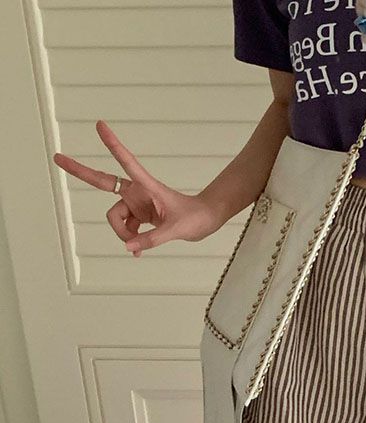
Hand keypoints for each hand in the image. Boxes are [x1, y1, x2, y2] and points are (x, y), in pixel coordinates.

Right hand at [53, 120, 224, 256]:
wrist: (205, 221)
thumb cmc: (195, 218)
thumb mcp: (176, 230)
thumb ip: (152, 239)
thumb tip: (128, 247)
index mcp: (146, 185)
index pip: (126, 161)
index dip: (112, 144)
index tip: (99, 125)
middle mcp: (137, 192)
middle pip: (103, 183)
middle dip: (81, 172)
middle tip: (57, 157)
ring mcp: (136, 204)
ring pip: (115, 219)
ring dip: (123, 234)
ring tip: (139, 247)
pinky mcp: (139, 216)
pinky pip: (125, 229)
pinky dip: (130, 240)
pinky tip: (137, 251)